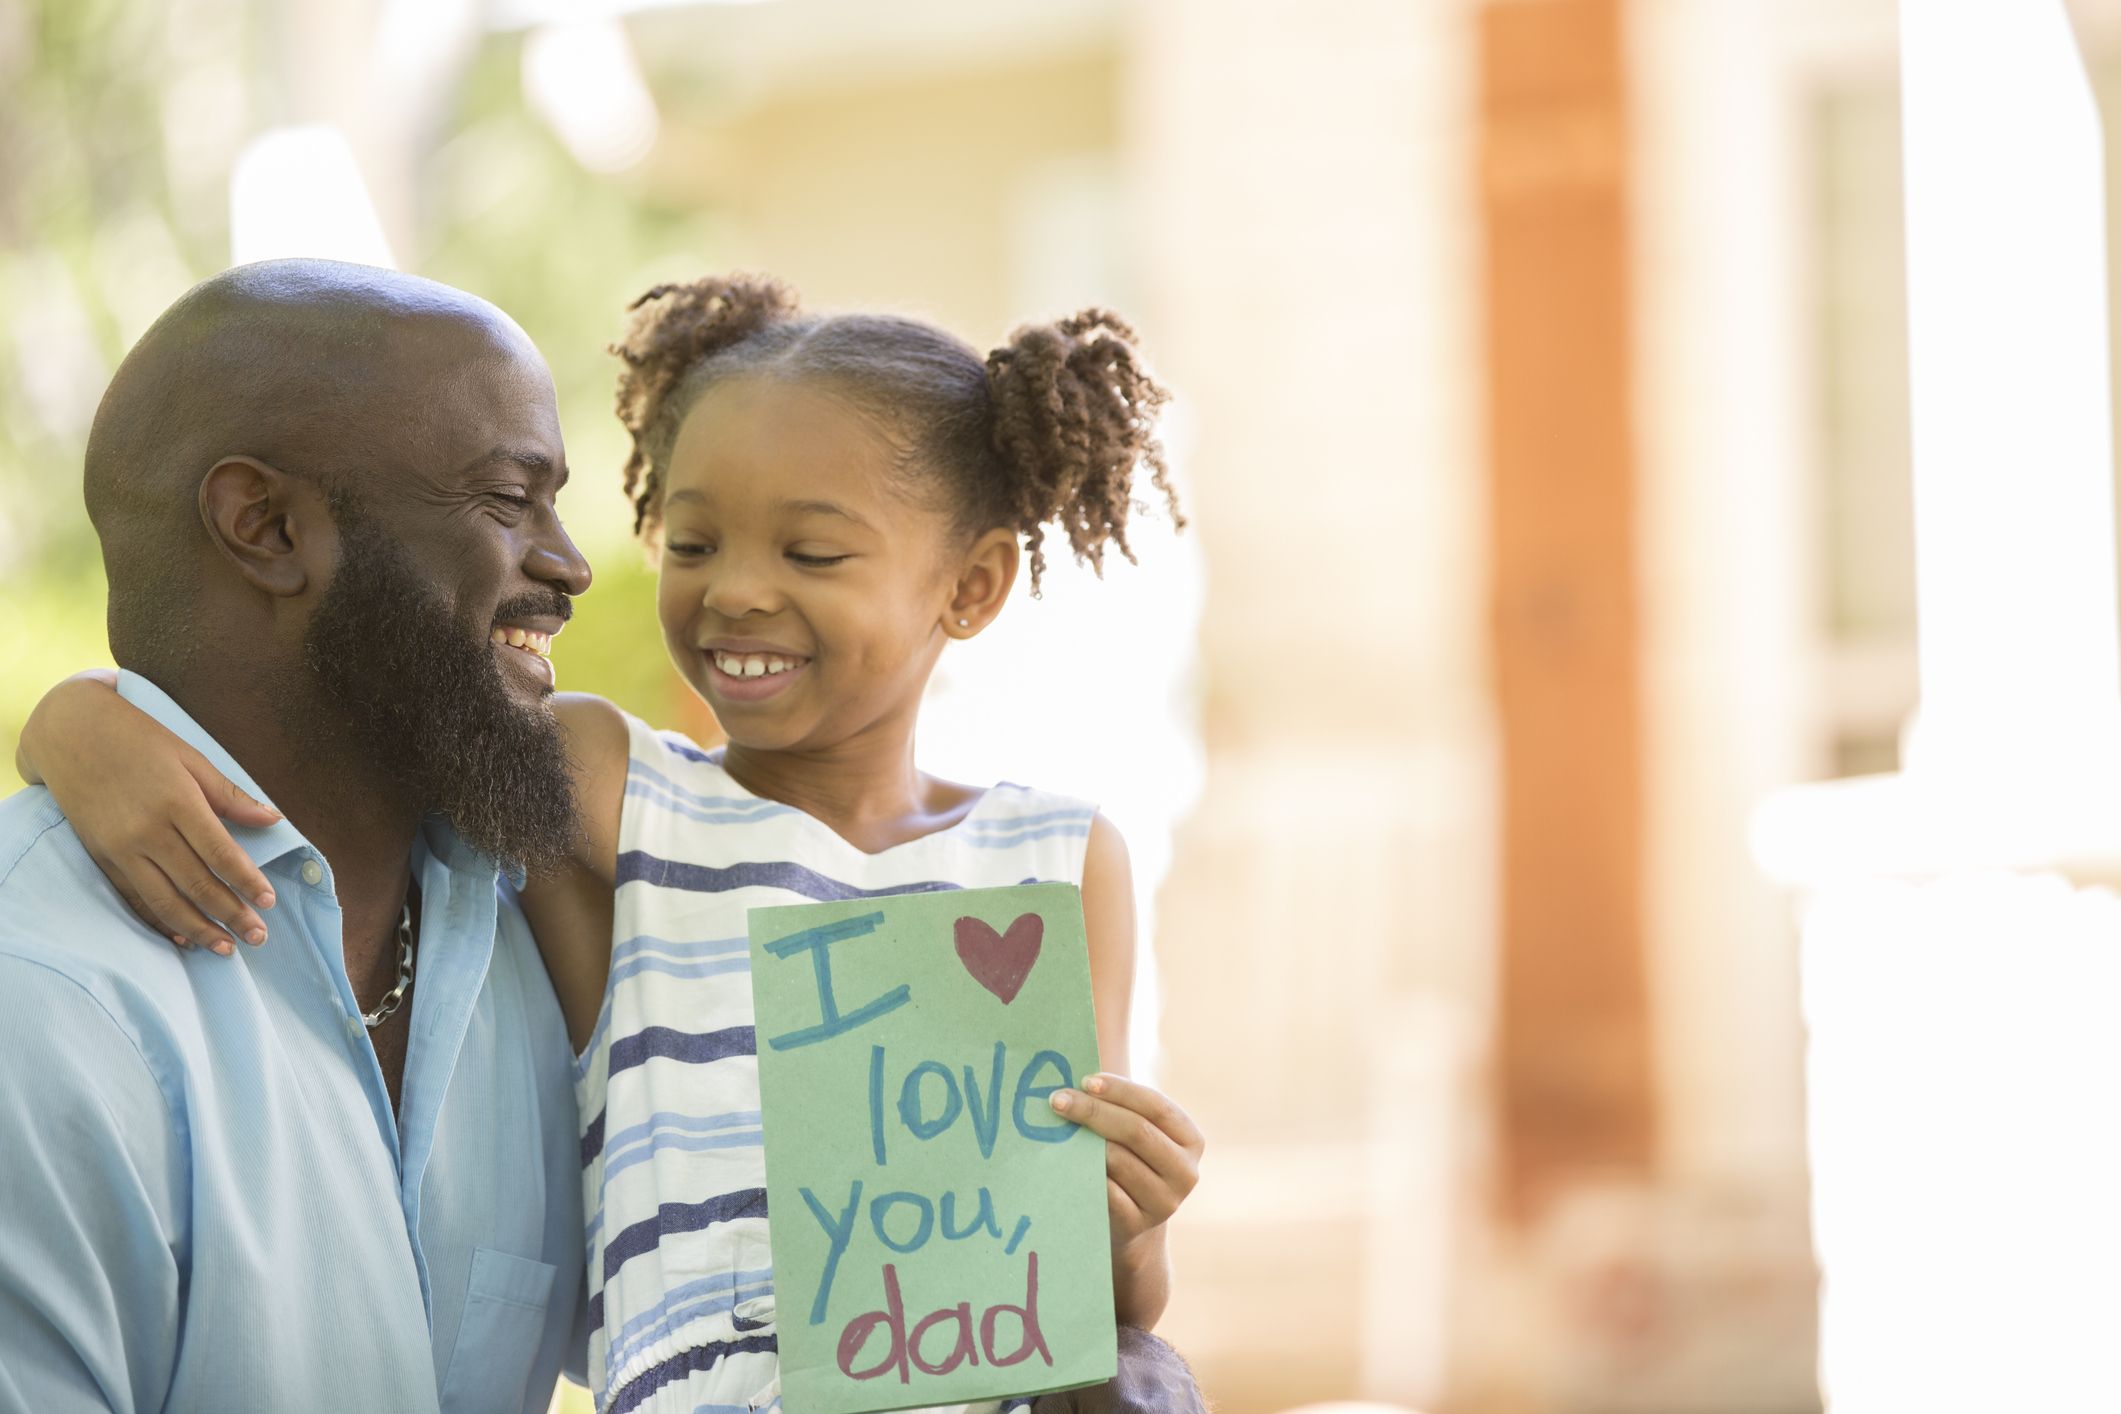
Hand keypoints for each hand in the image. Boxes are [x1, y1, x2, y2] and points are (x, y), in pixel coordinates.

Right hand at [22, 674, 281, 953]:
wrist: (70, 735)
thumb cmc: (138, 740)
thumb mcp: (190, 758)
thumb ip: (230, 795)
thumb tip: (273, 818)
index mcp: (177, 802)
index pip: (221, 853)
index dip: (247, 882)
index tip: (268, 902)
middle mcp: (148, 831)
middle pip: (196, 884)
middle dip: (230, 914)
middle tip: (258, 937)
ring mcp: (121, 848)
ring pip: (165, 900)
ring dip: (198, 928)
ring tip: (226, 947)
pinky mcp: (102, 858)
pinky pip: (134, 899)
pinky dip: (159, 921)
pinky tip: (182, 936)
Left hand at [1049, 1073, 1203, 1246]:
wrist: (1131, 1223)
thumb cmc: (1131, 1162)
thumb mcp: (1138, 1136)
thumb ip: (1121, 1110)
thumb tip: (1078, 1085)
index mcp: (1190, 1140)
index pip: (1157, 1106)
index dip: (1121, 1090)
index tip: (1086, 1080)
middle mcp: (1185, 1172)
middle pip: (1137, 1131)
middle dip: (1093, 1111)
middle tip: (1058, 1100)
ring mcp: (1164, 1202)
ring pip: (1119, 1160)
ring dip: (1084, 1142)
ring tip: (1058, 1128)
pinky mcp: (1137, 1224)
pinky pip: (1105, 1191)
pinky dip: (1084, 1172)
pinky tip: (1065, 1160)